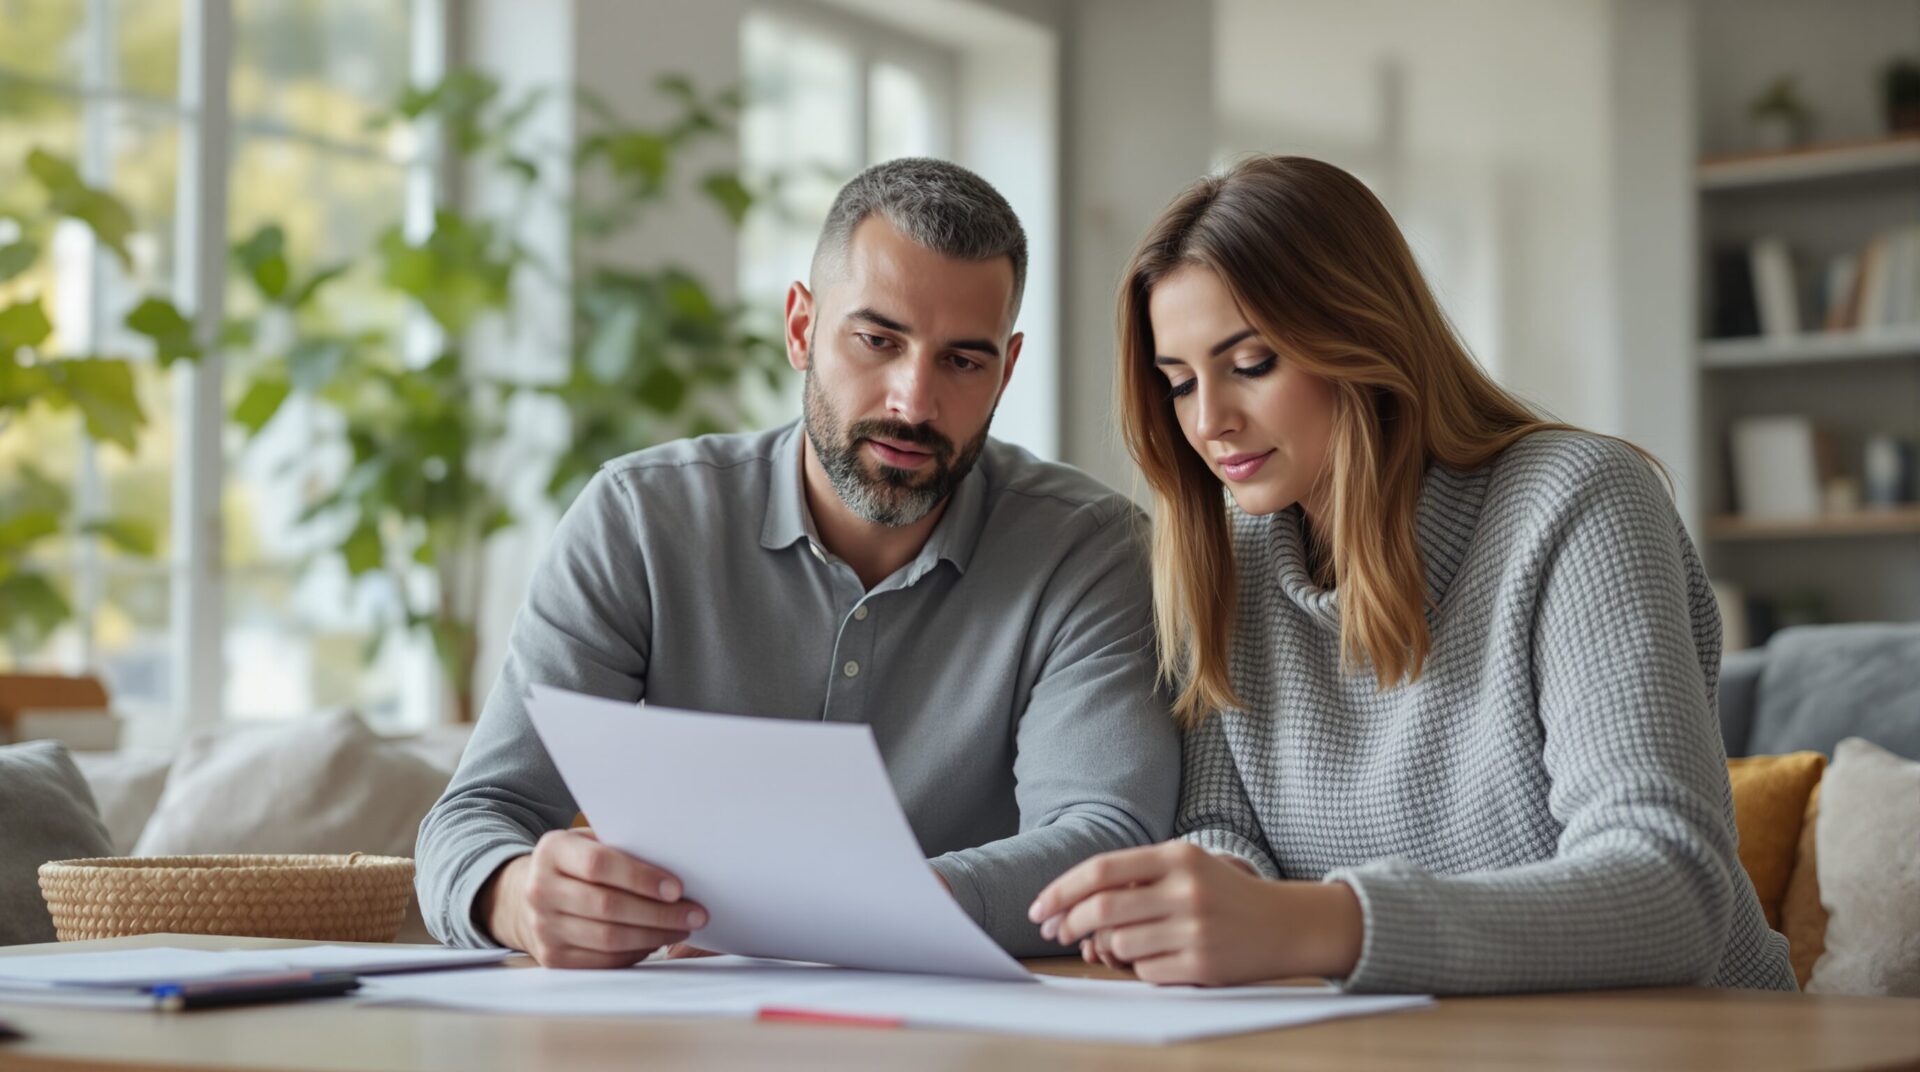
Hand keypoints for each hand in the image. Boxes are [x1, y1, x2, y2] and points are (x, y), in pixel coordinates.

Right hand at [478, 828, 707, 968]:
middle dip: (659, 913)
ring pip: (609, 938)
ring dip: (654, 935)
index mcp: (552, 851)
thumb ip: (620, 847)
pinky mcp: (552, 957)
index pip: (599, 865)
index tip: (678, 888)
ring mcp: (543, 927)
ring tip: (683, 928)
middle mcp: (540, 890)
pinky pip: (602, 960)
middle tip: (695, 914)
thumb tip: (676, 860)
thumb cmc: (575, 863)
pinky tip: (656, 941)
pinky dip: (635, 952)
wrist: (528, 895)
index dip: (641, 878)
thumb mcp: (587, 841)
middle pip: (607, 906)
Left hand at [1026, 842, 1363, 985]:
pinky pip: (1145, 971)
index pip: (1101, 870)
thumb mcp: (1186, 867)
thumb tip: (1073, 910)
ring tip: (1115, 945)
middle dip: (1068, 923)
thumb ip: (1135, 878)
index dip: (1061, 890)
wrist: (1286, 924)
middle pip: (1101, 908)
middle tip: (1056, 932)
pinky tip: (1156, 958)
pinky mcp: (1203, 963)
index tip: (1039, 908)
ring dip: (1105, 948)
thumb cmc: (1224, 894)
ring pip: (1118, 943)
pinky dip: (1137, 968)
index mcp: (1177, 856)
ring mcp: (1195, 928)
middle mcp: (1186, 889)